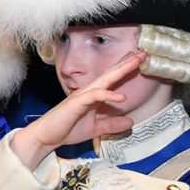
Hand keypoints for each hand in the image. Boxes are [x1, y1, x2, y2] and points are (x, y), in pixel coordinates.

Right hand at [11, 50, 144, 169]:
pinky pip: (94, 95)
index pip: (111, 80)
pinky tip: (120, 98)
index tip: (140, 60)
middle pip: (110, 74)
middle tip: (142, 53)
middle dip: (126, 63)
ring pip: (104, 80)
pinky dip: (108, 95)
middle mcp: (88, 92)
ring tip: (135, 63)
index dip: (125, 70)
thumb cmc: (67, 129)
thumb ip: (112, 124)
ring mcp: (82, 96)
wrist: (47, 136)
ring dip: (120, 70)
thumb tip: (130, 122)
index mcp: (93, 96)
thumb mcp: (95, 128)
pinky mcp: (76, 102)